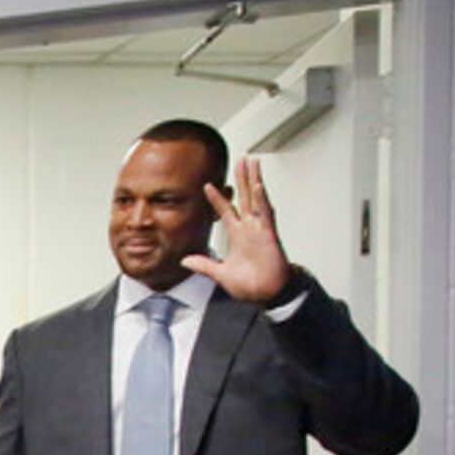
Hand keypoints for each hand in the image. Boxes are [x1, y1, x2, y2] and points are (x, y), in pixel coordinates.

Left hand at [185, 156, 291, 304]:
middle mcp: (250, 228)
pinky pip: (265, 214)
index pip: (226, 211)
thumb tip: (185, 261)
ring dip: (254, 180)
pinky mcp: (269, 235)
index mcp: (238, 236)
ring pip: (257, 198)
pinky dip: (261, 200)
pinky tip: (258, 186)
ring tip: (252, 163)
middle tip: (242, 160)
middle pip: (244, 197)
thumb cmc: (251, 285)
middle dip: (242, 178)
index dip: (217, 198)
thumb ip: (203, 265)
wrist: (267, 295)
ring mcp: (261, 229)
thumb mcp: (220, 274)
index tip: (207, 185)